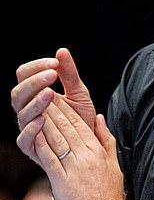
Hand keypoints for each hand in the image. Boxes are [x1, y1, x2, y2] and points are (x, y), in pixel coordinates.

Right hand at [12, 47, 95, 164]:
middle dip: (34, 82)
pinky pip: (24, 139)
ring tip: (49, 93)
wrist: (90, 147)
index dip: (36, 67)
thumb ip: (69, 74)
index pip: (24, 75)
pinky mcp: (32, 148)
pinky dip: (31, 129)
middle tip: (52, 74)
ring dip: (35, 102)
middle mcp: (27, 110)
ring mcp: (28, 129)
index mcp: (34, 94)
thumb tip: (62, 51)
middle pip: (18, 93)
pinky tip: (42, 120)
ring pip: (21, 114)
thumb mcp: (79, 94)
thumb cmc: (81, 119)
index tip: (55, 62)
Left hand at [30, 98, 128, 199]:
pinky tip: (33, 132)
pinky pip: (50, 159)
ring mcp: (75, 170)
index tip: (56, 95)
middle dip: (53, 108)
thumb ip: (107, 141)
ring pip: (57, 139)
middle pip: (67, 127)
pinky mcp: (63, 184)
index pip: (80, 124)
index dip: (66, 108)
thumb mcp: (113, 166)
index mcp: (98, 152)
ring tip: (35, 106)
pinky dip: (41, 143)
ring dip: (45, 121)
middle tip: (41, 92)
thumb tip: (100, 118)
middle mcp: (87, 157)